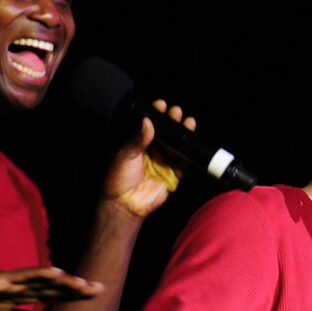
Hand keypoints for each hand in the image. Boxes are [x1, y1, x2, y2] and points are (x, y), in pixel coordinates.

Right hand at [0, 267, 103, 310]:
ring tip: (85, 283)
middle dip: (77, 289)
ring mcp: (13, 281)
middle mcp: (23, 286)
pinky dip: (40, 273)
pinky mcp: (1, 279)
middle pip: (55, 287)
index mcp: (23, 296)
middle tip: (102, 288)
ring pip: (44, 281)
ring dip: (64, 282)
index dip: (74, 296)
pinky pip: (23, 276)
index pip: (54, 296)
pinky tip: (56, 272)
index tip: (95, 296)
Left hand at [103, 100, 194, 216]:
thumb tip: (147, 121)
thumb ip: (139, 139)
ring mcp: (164, 164)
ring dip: (184, 135)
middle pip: (167, 135)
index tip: (161, 106)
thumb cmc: (119, 178)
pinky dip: (190, 155)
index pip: (151, 127)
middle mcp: (153, 153)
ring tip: (188, 122)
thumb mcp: (126, 155)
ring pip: (178, 147)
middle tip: (176, 113)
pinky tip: (192, 143)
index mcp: (139, 145)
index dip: (157, 116)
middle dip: (173, 123)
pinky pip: (185, 164)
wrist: (124, 204)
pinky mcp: (174, 176)